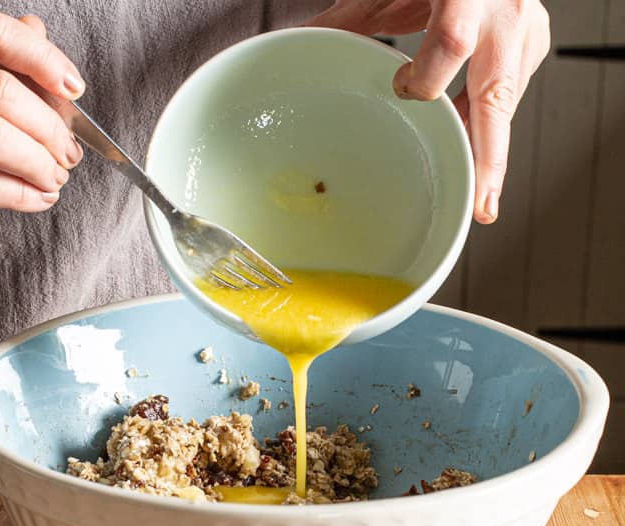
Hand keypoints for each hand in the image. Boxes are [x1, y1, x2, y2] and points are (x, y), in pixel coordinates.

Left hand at [309, 0, 549, 223]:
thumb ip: (351, 16)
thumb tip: (296, 45)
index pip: (450, 45)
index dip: (425, 80)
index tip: (401, 91)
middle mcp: (504, 14)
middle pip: (496, 98)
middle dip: (489, 158)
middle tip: (481, 205)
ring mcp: (523, 31)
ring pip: (505, 107)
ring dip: (487, 152)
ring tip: (477, 195)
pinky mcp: (530, 44)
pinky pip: (507, 98)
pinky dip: (486, 128)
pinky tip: (472, 153)